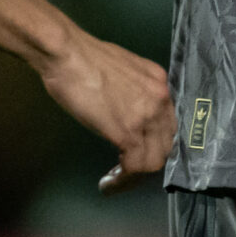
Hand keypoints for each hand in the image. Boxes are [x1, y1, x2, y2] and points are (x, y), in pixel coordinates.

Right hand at [38, 33, 175, 192]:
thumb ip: (132, 90)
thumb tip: (125, 107)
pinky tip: (109, 182)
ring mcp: (146, 116)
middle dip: (146, 161)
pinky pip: (136, 166)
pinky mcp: (128, 132)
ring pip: (154, 160)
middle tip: (126, 169)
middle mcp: (160, 99)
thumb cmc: (82, 58)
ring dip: (135, 175)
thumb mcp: (121, 69)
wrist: (67, 54)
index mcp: (158, 82)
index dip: (153, 141)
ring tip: (117, 179)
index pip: (167, 123)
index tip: (136, 151)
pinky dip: (123, 180)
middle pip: (165, 144)